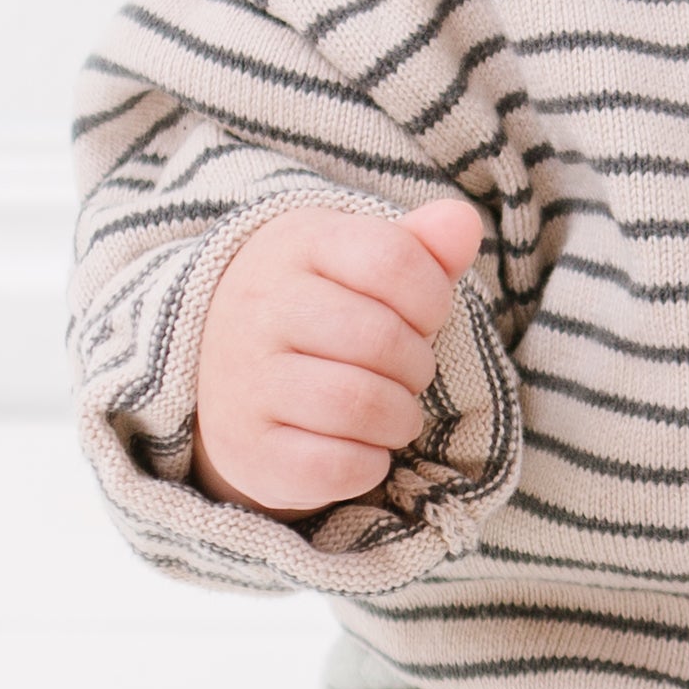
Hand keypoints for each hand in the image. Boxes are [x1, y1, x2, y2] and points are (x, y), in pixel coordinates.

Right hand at [192, 192, 486, 515]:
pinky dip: (369, 465)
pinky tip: (362, 448)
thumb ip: (421, 245)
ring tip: (393, 413)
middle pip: (380, 339)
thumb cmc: (323, 311)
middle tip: (407, 375)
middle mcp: (259, 307)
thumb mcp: (362, 264)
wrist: (225, 371)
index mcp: (296, 246)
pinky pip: (334, 466)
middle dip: (416, 366)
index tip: (423, 318)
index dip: (431, 299)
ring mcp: (244, 380)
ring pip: (358, 405)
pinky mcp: (246, 448)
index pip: (391, 260)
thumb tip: (463, 222)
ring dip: (399, 419)